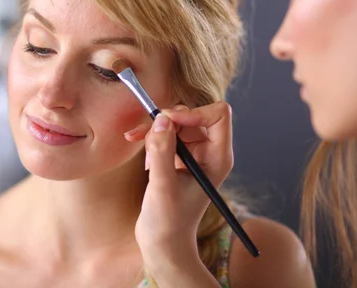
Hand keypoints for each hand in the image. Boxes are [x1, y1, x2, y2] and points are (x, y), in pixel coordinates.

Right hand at [125, 102, 233, 281]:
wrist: (163, 244)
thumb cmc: (168, 222)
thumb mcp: (162, 186)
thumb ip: (162, 151)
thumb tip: (161, 119)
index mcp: (218, 158)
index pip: (218, 115)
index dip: (193, 113)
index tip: (167, 122)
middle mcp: (209, 152)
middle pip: (192, 116)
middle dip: (167, 121)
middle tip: (145, 136)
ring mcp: (193, 154)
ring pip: (175, 122)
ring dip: (154, 129)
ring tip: (137, 143)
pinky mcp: (178, 157)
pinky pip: (165, 133)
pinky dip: (150, 136)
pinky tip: (137, 145)